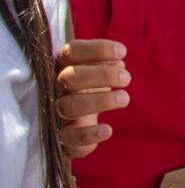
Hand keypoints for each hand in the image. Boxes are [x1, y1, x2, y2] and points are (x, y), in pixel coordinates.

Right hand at [55, 39, 129, 158]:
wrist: (73, 128)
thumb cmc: (88, 92)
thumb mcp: (97, 75)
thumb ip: (106, 64)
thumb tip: (118, 60)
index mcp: (64, 68)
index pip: (72, 51)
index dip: (97, 49)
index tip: (123, 52)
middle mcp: (55, 89)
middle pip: (70, 77)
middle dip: (102, 75)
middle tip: (127, 78)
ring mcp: (56, 114)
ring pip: (70, 105)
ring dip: (101, 101)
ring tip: (125, 98)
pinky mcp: (62, 138)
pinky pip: (70, 137)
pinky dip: (89, 134)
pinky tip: (108, 130)